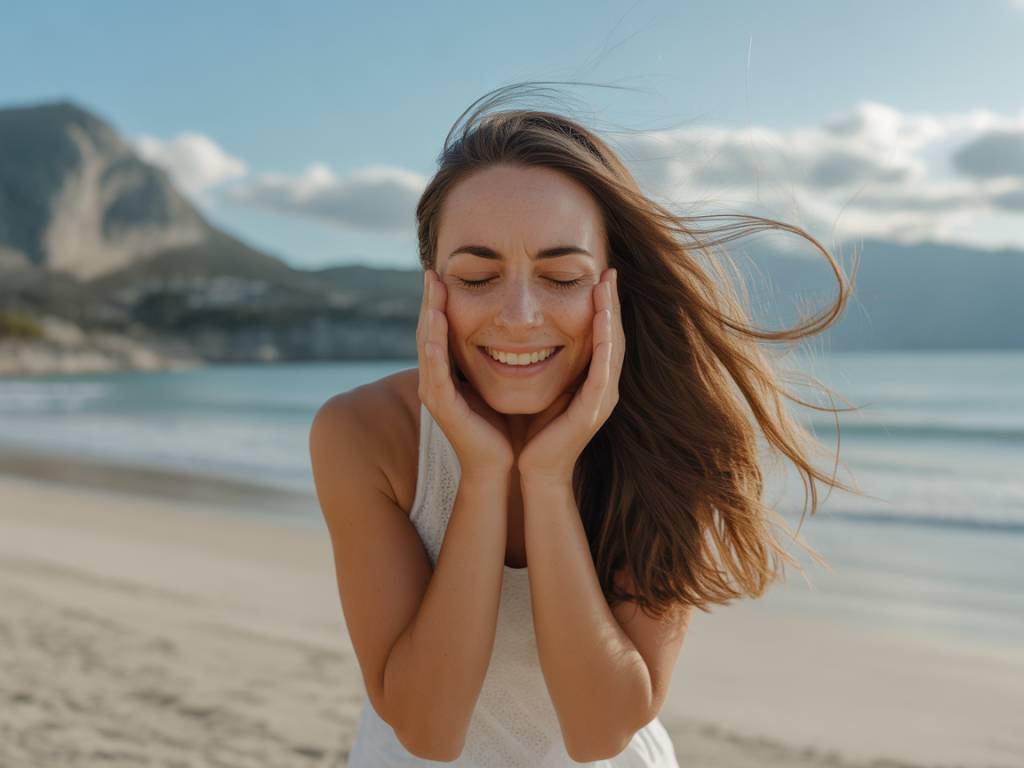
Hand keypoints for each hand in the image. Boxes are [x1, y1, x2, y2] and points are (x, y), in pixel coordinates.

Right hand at [417, 269, 515, 474]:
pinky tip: (436, 326)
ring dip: (428, 316)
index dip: (439, 302)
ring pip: (427, 346)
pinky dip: (434, 348)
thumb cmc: (502, 425)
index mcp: (446, 373)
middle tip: (431, 272)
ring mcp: (434, 393)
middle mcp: (434, 380)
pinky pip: (436, 372)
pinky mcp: (442, 407)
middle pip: (428, 332)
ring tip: (432, 289)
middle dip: (429, 301)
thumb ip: (493, 357)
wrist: (501, 465)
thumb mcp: (496, 381)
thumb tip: (510, 328)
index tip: (443, 273)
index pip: (439, 330)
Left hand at [517, 268, 623, 483]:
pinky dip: (603, 346)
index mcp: (594, 382)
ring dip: (611, 318)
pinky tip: (601, 324)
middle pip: (614, 337)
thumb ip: (549, 361)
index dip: (604, 306)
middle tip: (609, 272)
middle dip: (612, 304)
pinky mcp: (592, 412)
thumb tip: (534, 329)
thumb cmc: (535, 430)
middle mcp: (604, 389)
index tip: (600, 276)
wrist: (534, 471)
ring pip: (613, 351)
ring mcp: (602, 401)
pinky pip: (602, 373)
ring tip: (607, 289)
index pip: (603, 336)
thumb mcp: (544, 386)